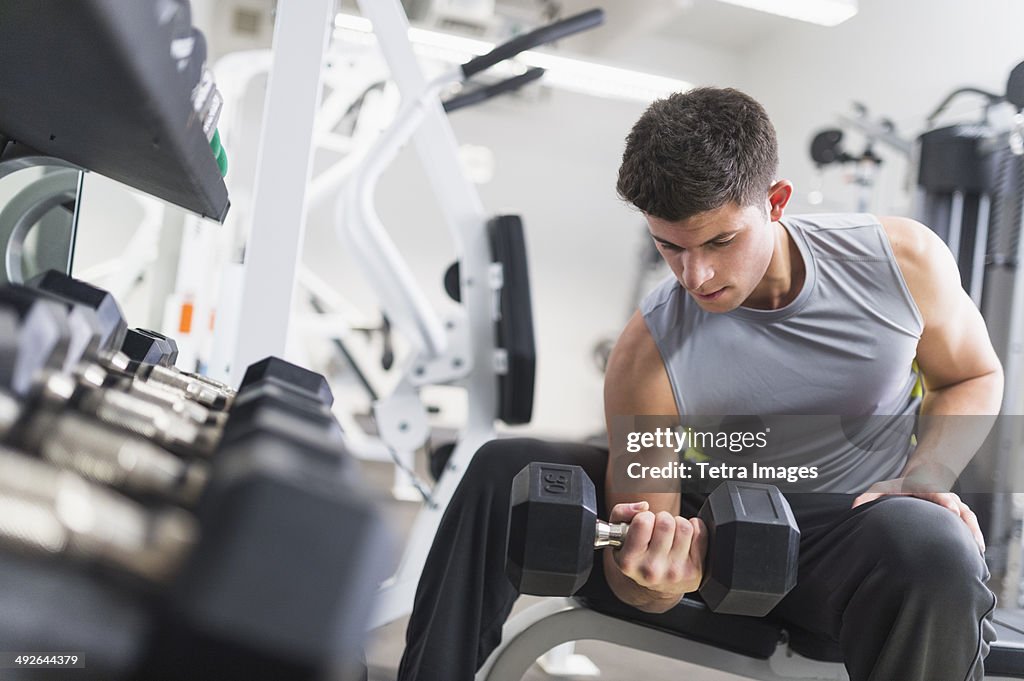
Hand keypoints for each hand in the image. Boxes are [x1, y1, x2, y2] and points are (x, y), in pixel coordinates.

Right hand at [606, 501, 707, 598]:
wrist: (654, 586)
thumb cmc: (637, 555)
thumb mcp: (619, 535)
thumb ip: (621, 513)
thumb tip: (643, 506)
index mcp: (629, 561)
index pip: (643, 521)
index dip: (645, 517)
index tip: (645, 525)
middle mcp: (652, 570)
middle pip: (666, 522)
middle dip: (663, 519)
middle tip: (658, 530)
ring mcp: (675, 573)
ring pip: (685, 527)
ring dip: (678, 524)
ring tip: (671, 535)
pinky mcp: (694, 572)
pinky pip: (701, 534)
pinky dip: (694, 529)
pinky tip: (684, 539)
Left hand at [852, 479, 984, 552]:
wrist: (917, 480)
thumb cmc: (898, 488)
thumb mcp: (882, 489)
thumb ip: (868, 497)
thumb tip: (855, 508)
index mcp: (925, 490)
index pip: (938, 493)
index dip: (945, 500)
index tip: (952, 509)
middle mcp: (943, 496)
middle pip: (958, 506)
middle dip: (964, 520)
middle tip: (970, 536)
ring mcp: (953, 505)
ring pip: (968, 516)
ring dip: (973, 531)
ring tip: (977, 549)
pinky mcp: (958, 514)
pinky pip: (970, 524)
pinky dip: (974, 535)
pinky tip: (977, 552)